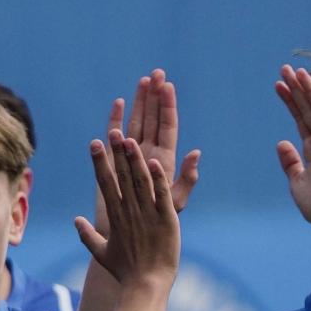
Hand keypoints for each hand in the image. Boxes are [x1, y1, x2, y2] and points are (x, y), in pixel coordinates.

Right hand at [75, 133, 178, 287]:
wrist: (145, 286)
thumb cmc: (124, 272)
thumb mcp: (101, 253)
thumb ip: (87, 235)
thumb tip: (76, 221)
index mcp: (115, 217)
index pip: (105, 184)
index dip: (100, 162)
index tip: (95, 142)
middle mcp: (129, 212)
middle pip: (122, 177)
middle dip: (117, 153)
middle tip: (113, 132)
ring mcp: (147, 215)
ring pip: (140, 182)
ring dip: (135, 160)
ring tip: (130, 140)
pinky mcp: (166, 220)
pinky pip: (160, 195)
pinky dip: (157, 179)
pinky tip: (153, 162)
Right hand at [107, 70, 199, 213]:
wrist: (131, 237)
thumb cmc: (156, 224)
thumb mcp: (174, 202)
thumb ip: (186, 179)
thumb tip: (197, 153)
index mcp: (164, 161)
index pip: (167, 128)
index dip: (168, 107)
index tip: (168, 87)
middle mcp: (148, 154)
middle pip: (152, 119)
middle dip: (155, 97)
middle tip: (157, 74)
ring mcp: (131, 156)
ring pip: (136, 123)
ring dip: (139, 102)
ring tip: (143, 80)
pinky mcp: (114, 162)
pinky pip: (115, 136)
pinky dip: (116, 119)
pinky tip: (119, 103)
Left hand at [274, 65, 310, 233]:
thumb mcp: (297, 182)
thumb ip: (290, 162)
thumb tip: (281, 142)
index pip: (300, 118)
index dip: (290, 101)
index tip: (278, 86)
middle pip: (309, 108)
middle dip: (297, 88)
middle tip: (284, 69)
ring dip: (309, 89)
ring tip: (295, 72)